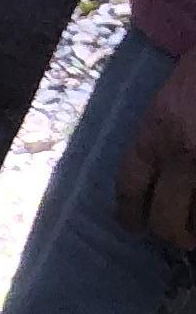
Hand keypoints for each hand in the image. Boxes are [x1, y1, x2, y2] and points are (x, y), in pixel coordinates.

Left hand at [117, 50, 195, 250]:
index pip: (131, 183)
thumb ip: (168, 120)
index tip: (133, 225)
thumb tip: (166, 163)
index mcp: (160, 124)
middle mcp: (184, 151)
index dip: (130, 212)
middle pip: (165, 218)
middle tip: (179, 235)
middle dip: (170, 231)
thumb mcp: (184, 78)